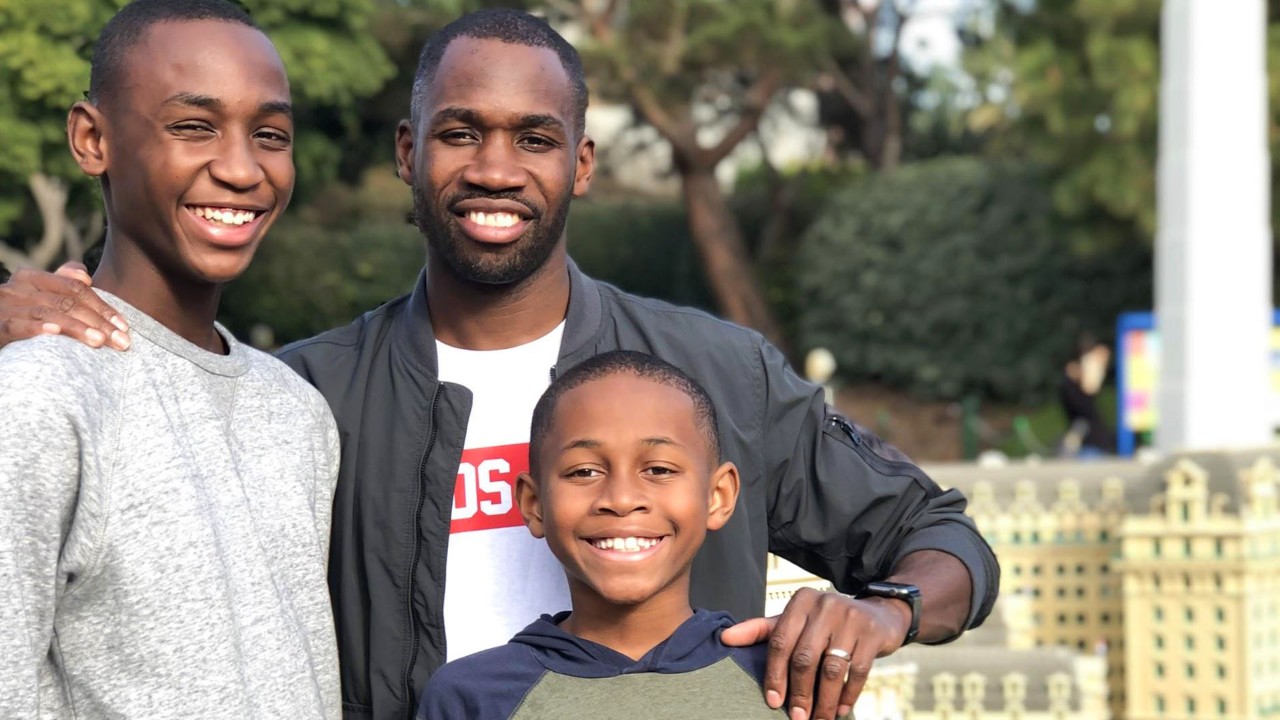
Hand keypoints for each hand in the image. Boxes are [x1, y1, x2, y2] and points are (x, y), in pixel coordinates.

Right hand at [0, 263, 128, 349]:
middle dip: (97, 322)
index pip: (75, 289)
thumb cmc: (17, 317)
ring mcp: (4, 306)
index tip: (124, 326)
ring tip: (100, 341)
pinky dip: (36, 328)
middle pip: (66, 302)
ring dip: (76, 328)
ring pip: (47, 313)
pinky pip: (16, 325)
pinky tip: (55, 333)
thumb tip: (86, 276)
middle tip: (121, 341)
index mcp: (31, 278)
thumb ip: (62, 285)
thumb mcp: (38, 299)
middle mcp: (17, 289)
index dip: (102, 307)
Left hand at [720, 587, 910, 719]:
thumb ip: (761, 629)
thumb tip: (724, 638)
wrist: (876, 614)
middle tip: (797, 717)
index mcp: (801, 601)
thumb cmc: (825, 622)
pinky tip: (839, 710)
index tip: (773, 701)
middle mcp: (825, 605)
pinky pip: (857, 672)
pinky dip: (847, 695)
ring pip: (831, 669)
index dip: (775, 674)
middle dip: (800, 693)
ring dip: (823, 701)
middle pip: (804, 657)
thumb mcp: (794, 620)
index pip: (780, 641)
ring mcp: (850, 618)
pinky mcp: (871, 634)